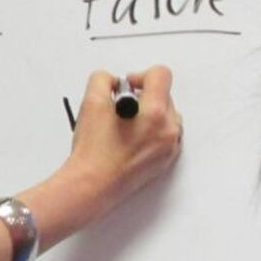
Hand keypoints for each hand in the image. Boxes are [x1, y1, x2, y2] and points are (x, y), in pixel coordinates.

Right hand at [53, 65, 183, 220]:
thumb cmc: (92, 152)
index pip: (161, 75)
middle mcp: (168, 129)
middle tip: (121, 110)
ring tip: (126, 127)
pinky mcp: (165, 160)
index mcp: (154, 113)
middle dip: (143, 98)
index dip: (141, 75)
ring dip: (149, 115)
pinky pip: (165, 136)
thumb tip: (114, 82)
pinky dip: (151, 133)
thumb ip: (103, 80)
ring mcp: (169, 147)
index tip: (128, 86)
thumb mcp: (91, 103)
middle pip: (164, 96)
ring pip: (167, 116)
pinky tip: (130, 140)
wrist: (92, 184)